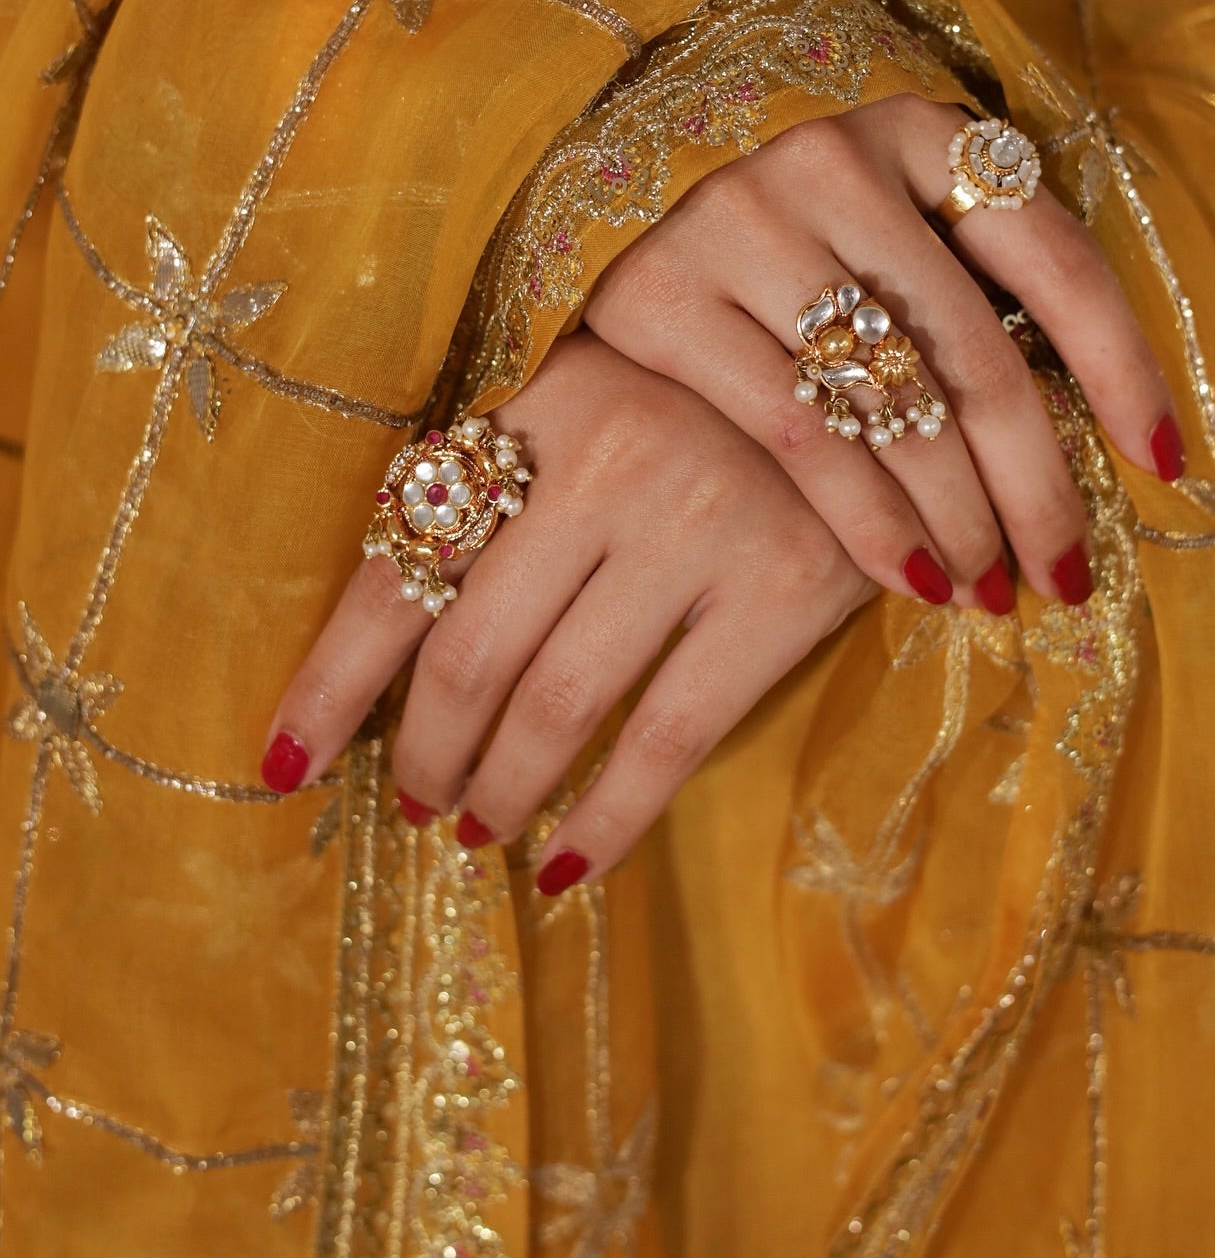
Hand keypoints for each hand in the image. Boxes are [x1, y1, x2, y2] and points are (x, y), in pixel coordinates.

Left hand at [260, 332, 873, 888]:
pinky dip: (606, 821)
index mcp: (541, 409)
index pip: (403, 563)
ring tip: (480, 825)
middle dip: (424, 751)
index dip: (332, 679)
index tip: (288, 762)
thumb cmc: (718, 407)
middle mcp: (611, 461)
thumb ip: (508, 491)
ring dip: (501, 787)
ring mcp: (700, 526)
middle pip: (469, 649)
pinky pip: (667, 740)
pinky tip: (571, 866)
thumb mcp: (599, 411)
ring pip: (558, 703)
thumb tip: (392, 649)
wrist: (884, 391)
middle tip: (418, 800)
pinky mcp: (783, 594)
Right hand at [584, 93, 1182, 611]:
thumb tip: (1097, 434)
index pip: (1055, 263)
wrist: (609, 179)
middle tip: (1072, 576)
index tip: (1169, 468)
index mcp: (924, 134)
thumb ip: (975, 281)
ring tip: (989, 590)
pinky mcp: (664, 299)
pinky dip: (869, 522)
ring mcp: (743, 228)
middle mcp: (838, 166)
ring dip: (960, 518)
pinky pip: (800, 438)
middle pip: (978, 355)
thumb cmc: (789, 225)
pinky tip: (910, 577)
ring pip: (892, 406)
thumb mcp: (893, 213)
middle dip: (1038, 485)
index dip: (1125, 373)